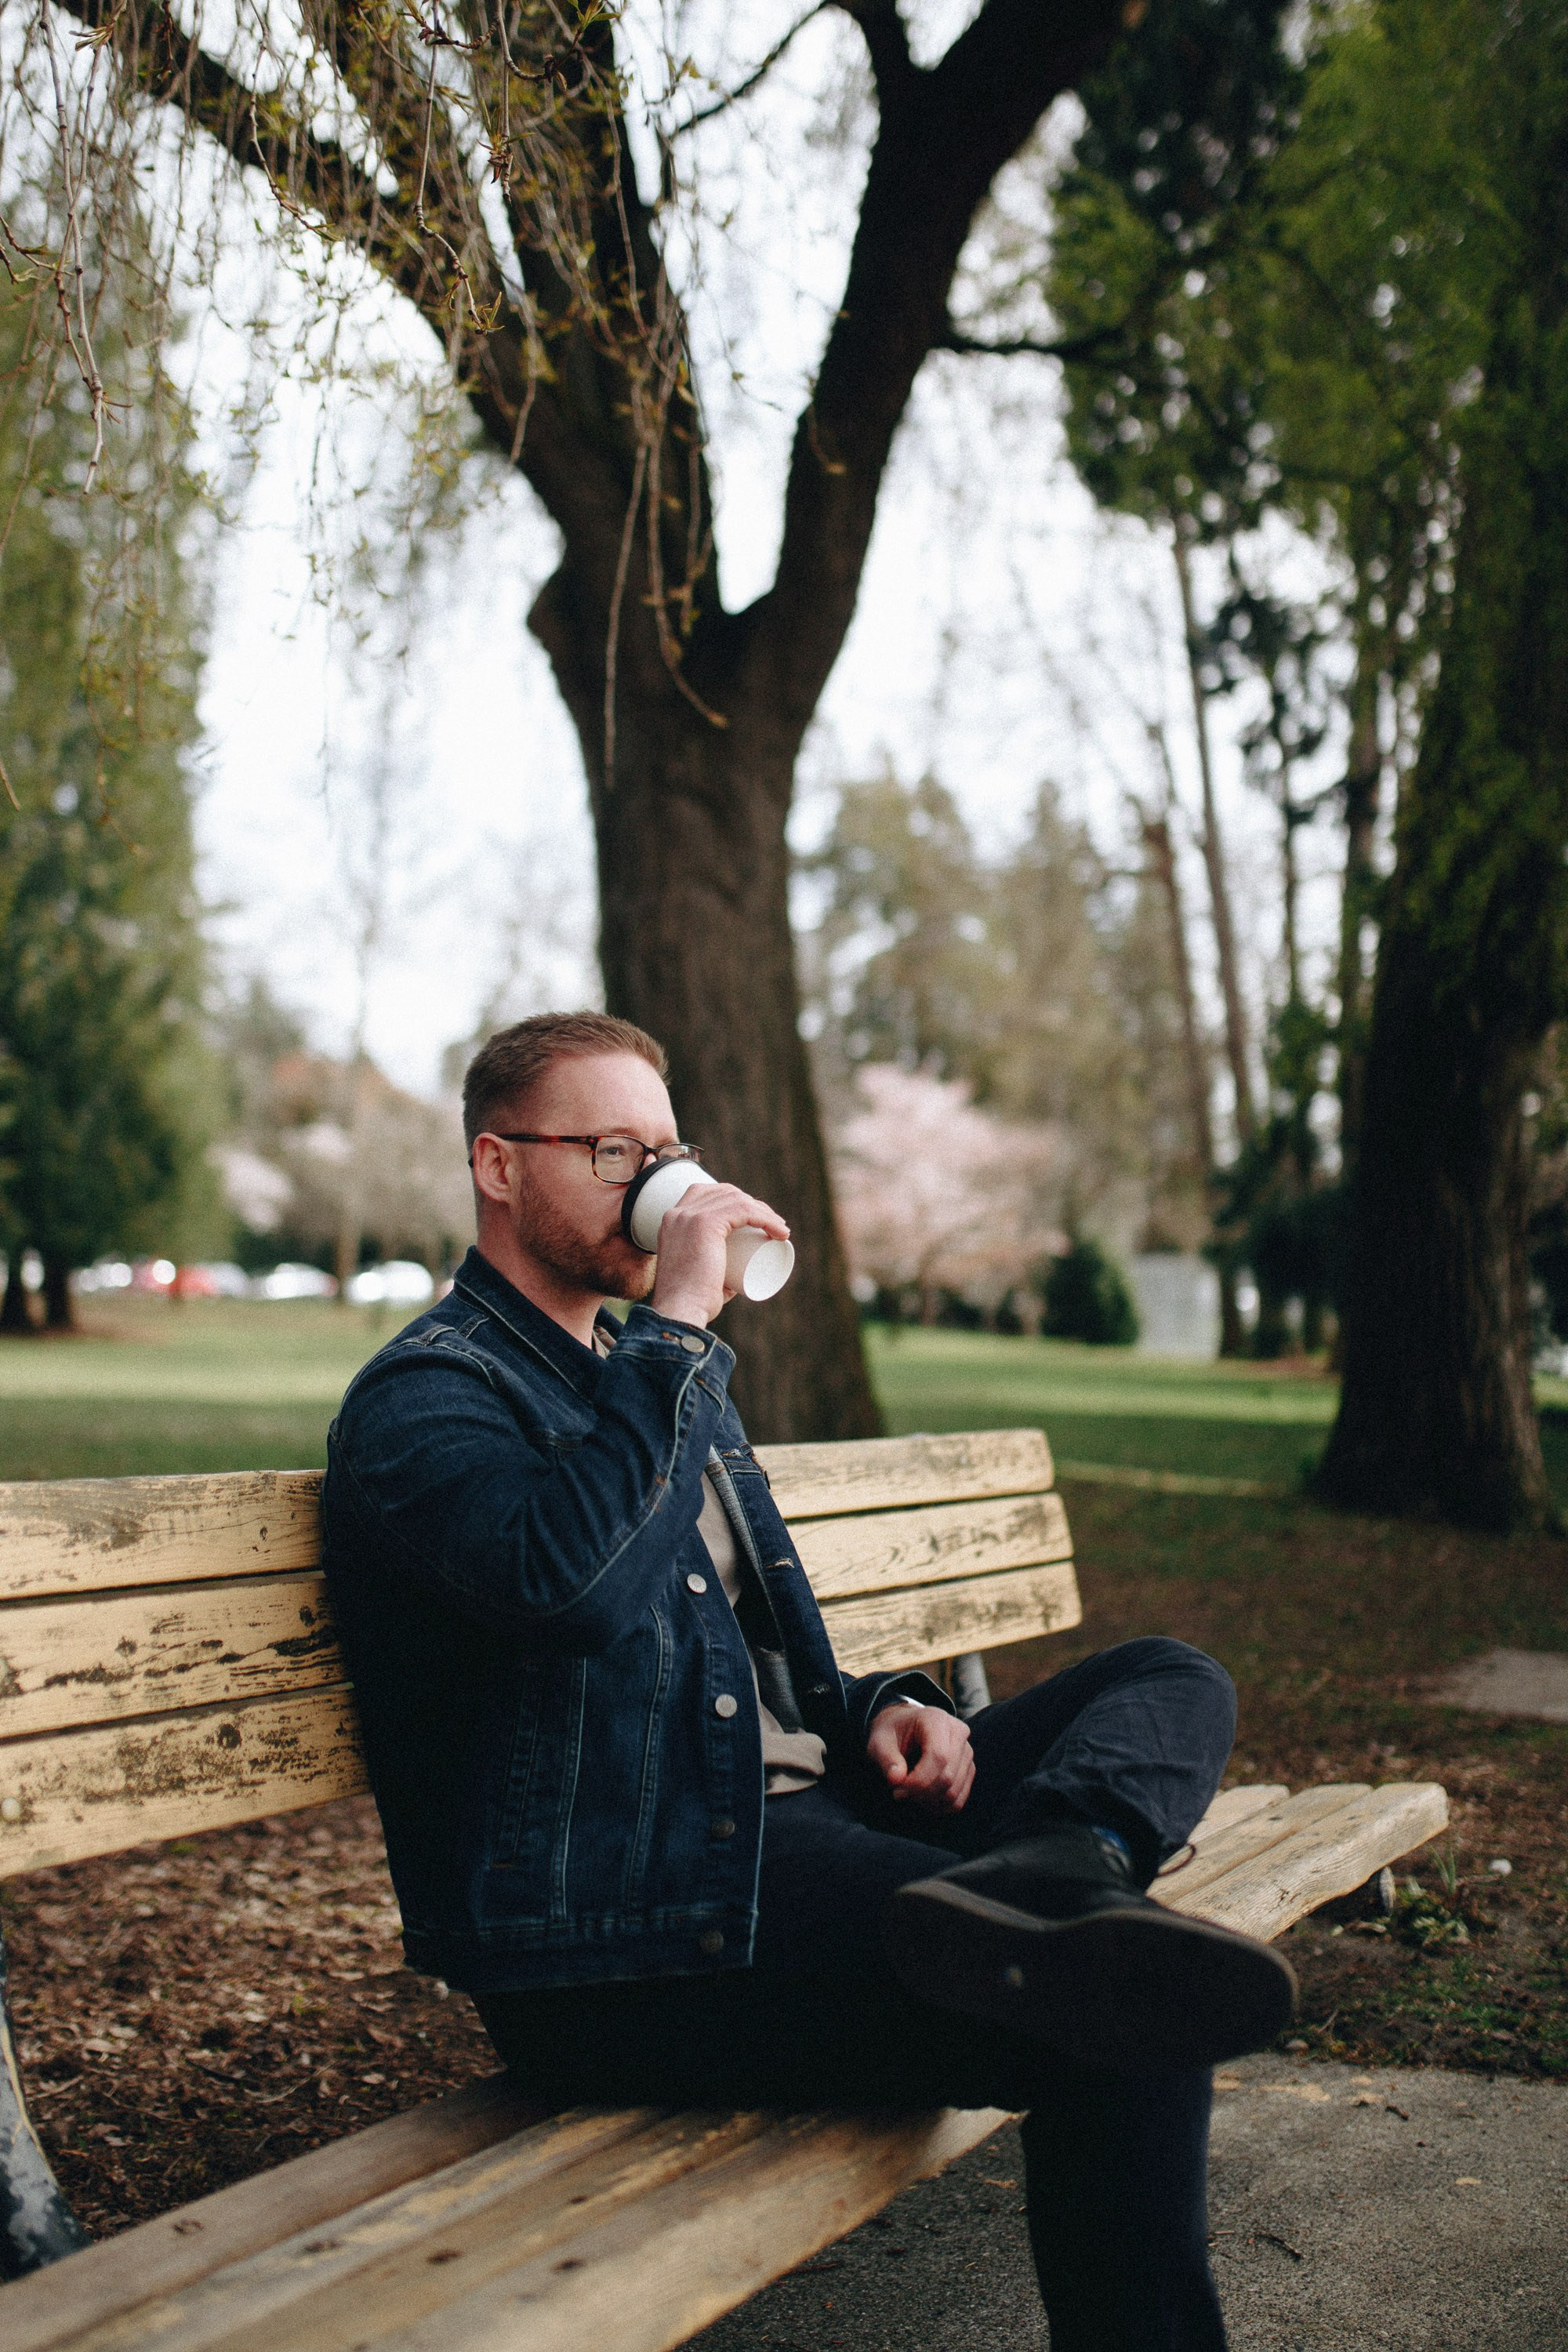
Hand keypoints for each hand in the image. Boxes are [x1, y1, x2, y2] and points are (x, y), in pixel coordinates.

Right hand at [650, 1181, 790, 1328]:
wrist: (680, 1311)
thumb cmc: (692, 1303)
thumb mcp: (699, 1279)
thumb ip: (715, 1276)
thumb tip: (735, 1281)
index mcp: (672, 1222)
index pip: (708, 1194)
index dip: (736, 1201)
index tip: (757, 1221)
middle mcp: (677, 1214)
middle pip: (723, 1192)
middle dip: (752, 1203)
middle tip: (772, 1227)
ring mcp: (689, 1216)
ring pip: (736, 1199)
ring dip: (764, 1211)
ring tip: (779, 1230)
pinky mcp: (704, 1223)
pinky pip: (743, 1209)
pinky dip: (766, 1217)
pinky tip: (780, 1230)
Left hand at [866, 1702, 974, 1813]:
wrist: (904, 1728)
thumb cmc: (891, 1734)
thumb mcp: (879, 1741)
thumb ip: (886, 1759)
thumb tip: (896, 1780)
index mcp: (936, 1720)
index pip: (938, 1756)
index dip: (918, 1780)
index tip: (897, 1789)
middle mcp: (958, 1733)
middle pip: (947, 1776)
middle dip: (921, 1793)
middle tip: (898, 1794)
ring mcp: (966, 1752)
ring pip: (954, 1791)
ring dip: (928, 1802)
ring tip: (908, 1795)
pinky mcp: (968, 1769)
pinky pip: (959, 1799)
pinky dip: (939, 1807)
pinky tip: (921, 1800)